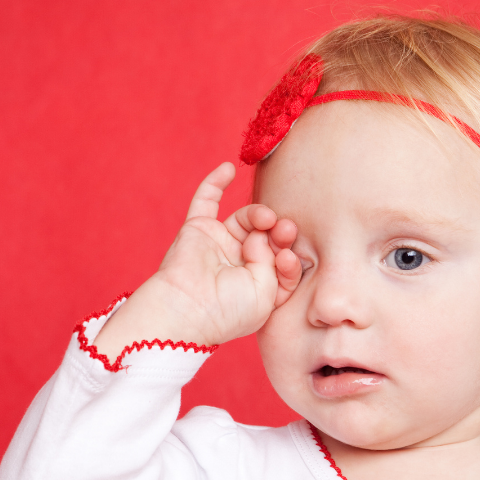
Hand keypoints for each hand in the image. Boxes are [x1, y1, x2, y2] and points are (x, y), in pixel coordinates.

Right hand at [92, 162, 301, 358]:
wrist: (188, 310)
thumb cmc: (229, 310)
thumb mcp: (267, 294)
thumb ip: (274, 263)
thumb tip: (260, 236)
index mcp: (259, 286)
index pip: (283, 262)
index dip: (291, 257)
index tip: (288, 258)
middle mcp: (240, 264)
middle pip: (268, 237)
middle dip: (280, 231)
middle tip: (285, 230)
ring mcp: (220, 245)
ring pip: (246, 219)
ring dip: (260, 214)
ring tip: (266, 219)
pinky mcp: (198, 230)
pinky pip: (206, 200)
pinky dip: (216, 182)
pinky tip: (228, 169)